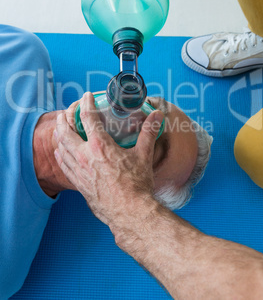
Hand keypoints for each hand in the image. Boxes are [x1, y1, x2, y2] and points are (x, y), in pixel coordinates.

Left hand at [54, 92, 163, 232]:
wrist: (129, 212)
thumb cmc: (137, 185)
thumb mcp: (144, 154)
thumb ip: (149, 132)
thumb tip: (157, 115)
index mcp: (100, 146)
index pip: (88, 117)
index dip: (86, 103)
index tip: (86, 96)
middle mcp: (84, 156)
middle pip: (66, 130)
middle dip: (64, 117)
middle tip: (67, 110)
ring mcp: (79, 171)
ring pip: (61, 147)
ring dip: (59, 133)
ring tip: (60, 127)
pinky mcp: (78, 183)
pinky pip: (63, 165)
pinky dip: (60, 154)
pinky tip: (60, 151)